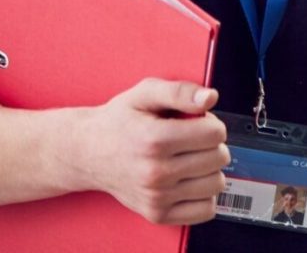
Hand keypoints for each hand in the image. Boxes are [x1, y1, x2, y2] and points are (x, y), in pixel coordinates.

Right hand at [72, 78, 229, 225]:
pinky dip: (204, 193)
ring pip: (215, 183)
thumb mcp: (145, 93)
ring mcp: (157, 197)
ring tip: (189, 157)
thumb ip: (180, 91)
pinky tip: (189, 179)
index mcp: (154, 139)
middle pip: (218, 157)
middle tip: (192, 138)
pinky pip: (205, 209)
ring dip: (209, 168)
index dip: (211, 122)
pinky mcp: (157, 215)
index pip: (214, 133)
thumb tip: (211, 98)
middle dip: (212, 143)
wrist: (88, 152)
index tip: (197, 121)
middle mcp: (155, 172)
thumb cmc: (120, 120)